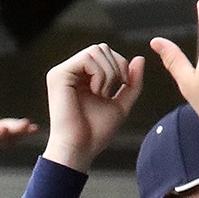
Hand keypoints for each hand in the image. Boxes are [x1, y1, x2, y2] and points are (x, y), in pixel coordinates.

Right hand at [43, 43, 144, 173]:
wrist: (79, 149)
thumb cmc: (96, 132)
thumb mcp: (121, 104)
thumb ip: (132, 83)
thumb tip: (140, 58)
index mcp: (81, 78)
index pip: (105, 53)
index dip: (120, 64)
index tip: (123, 85)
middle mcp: (70, 72)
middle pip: (101, 48)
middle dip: (116, 66)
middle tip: (112, 90)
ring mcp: (62, 73)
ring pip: (95, 50)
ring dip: (108, 72)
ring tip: (102, 94)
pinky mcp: (58, 75)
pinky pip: (87, 58)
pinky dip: (99, 74)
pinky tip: (96, 92)